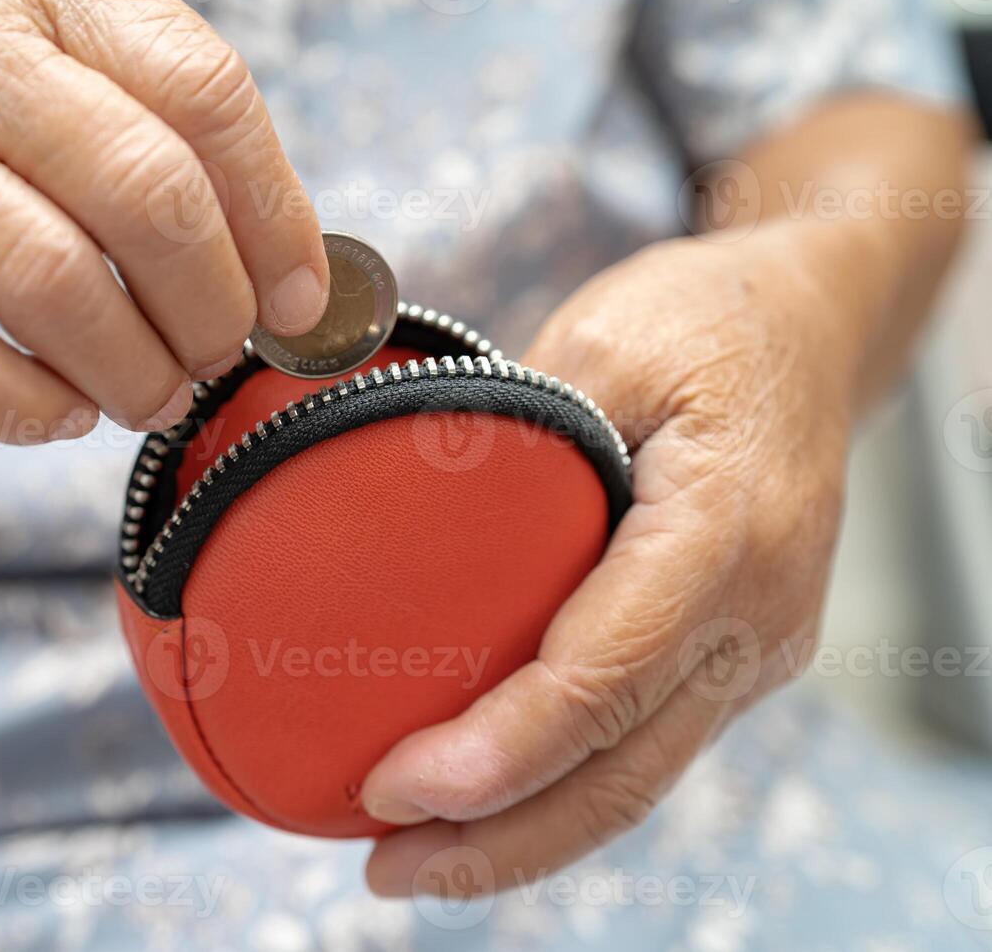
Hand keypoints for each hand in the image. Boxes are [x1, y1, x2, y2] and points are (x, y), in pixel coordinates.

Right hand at [0, 0, 326, 441]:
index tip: (296, 296)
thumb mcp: (29, 67)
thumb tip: (282, 272)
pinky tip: (58, 413)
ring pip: (51, 283)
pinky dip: (25, 406)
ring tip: (148, 396)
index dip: (273, 213)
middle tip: (216, 354)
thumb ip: (147, 138)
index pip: (201, 90)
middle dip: (209, 305)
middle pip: (141, 190)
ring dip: (128, 371)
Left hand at [359, 220, 868, 895]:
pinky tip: (487, 808)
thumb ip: (519, 429)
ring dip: (525, 841)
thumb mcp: (607, 338)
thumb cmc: (705, 323)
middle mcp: (754, 617)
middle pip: (621, 772)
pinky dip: (562, 795)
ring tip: (413, 867)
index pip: (601, 677)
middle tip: (384, 871)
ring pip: (638, 783)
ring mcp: (753, 648)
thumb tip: (405, 519)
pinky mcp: (732, 657)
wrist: (810, 331)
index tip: (392, 785)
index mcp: (724, 532)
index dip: (497, 751)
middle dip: (497, 841)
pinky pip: (646, 750)